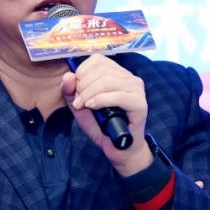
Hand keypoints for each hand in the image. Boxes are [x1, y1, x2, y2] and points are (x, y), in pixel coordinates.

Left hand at [61, 54, 152, 176]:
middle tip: (77, 103)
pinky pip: (120, 96)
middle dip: (84, 85)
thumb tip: (68, 75)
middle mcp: (129, 78)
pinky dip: (102, 100)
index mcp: (117, 74)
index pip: (97, 60)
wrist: (119, 150)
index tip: (76, 91)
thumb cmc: (102, 126)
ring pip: (109, 81)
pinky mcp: (140, 104)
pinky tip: (92, 106)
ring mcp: (137, 90)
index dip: (82, 72)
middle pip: (101, 69)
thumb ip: (71, 92)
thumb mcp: (80, 107)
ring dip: (90, 93)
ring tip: (83, 106)